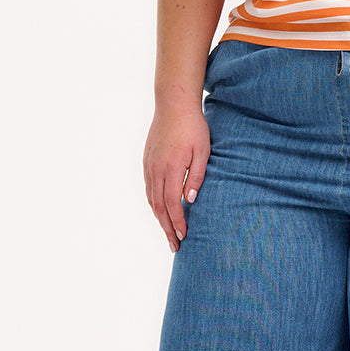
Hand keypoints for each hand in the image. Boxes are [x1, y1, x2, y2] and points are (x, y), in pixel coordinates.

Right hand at [143, 105, 211, 252]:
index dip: (177, 223)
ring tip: (168, 233)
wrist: (173, 104)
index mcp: (171, 169)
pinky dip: (154, 204)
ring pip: (151, 199)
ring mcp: (149, 166)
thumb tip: (189, 201)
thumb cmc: (193, 127)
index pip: (172, 204)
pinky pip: (148, 188)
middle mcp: (156, 170)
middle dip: (167, 228)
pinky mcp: (147, 161)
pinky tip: (160, 211)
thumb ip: (196, 177)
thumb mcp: (203, 152)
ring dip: (159, 218)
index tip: (183, 237)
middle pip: (159, 207)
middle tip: (174, 246)